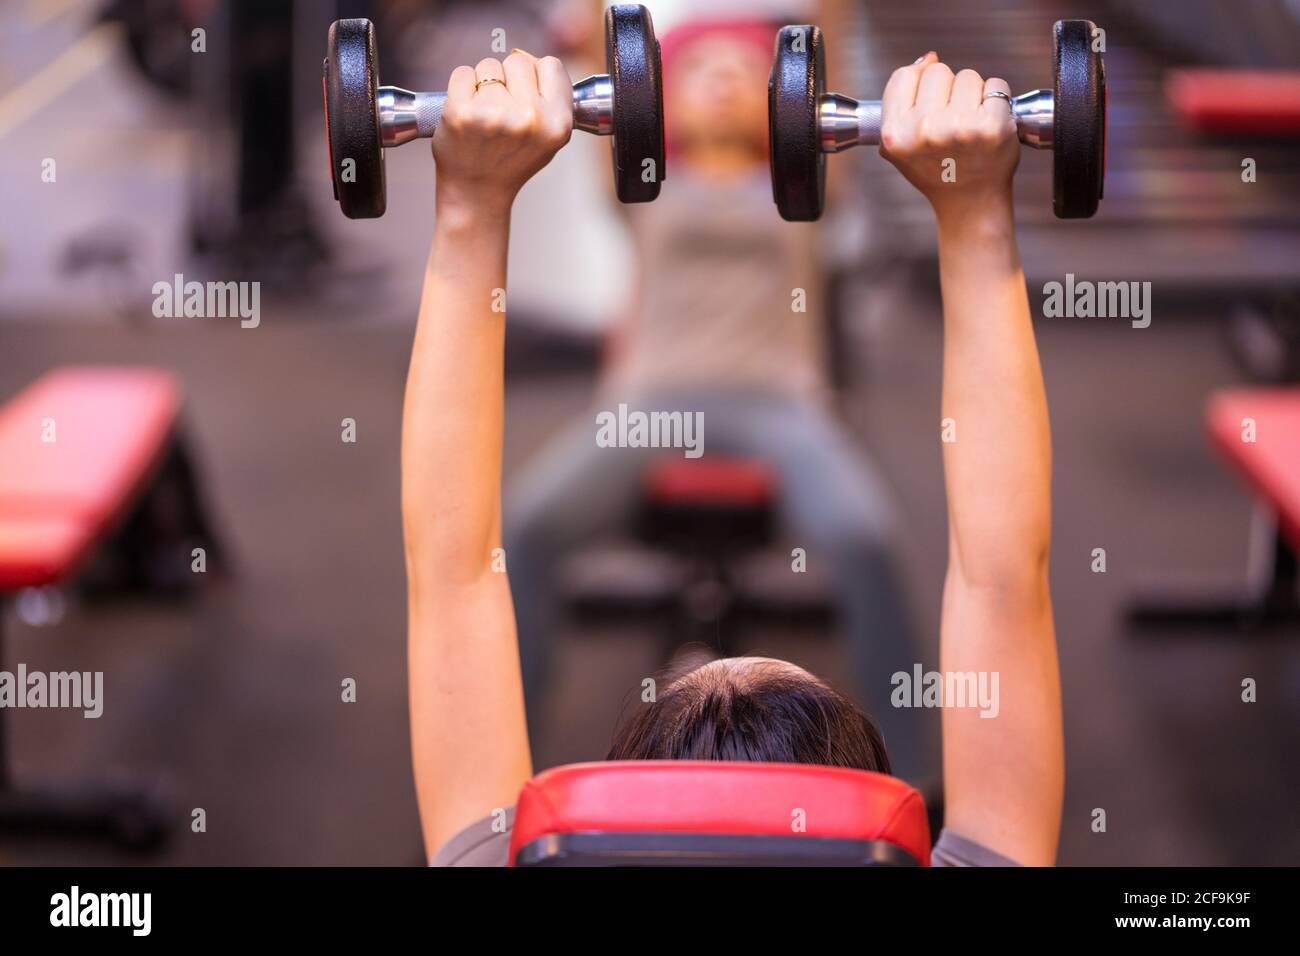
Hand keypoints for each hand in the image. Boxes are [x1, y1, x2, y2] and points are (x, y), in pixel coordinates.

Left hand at [432, 51, 572, 215]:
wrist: (477, 193)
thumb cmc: (511, 162)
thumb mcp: (549, 139)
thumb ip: (552, 101)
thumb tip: (537, 63)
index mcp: (557, 124)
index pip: (551, 65)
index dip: (536, 75)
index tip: (525, 93)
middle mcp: (529, 118)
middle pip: (518, 60)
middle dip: (508, 78)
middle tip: (502, 109)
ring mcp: (494, 114)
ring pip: (489, 66)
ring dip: (483, 83)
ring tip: (484, 115)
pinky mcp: (461, 112)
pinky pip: (463, 73)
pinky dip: (461, 87)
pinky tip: (466, 113)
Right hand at [879, 53, 1018, 222]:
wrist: (970, 203)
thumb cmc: (937, 170)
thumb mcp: (901, 144)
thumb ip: (902, 101)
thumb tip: (928, 58)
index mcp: (895, 135)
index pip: (904, 77)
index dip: (919, 84)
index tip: (929, 103)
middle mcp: (924, 130)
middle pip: (938, 71)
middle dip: (948, 90)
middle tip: (952, 122)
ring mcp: (959, 128)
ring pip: (968, 76)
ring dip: (974, 95)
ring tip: (970, 126)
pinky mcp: (991, 126)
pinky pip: (996, 85)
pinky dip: (998, 100)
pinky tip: (989, 125)